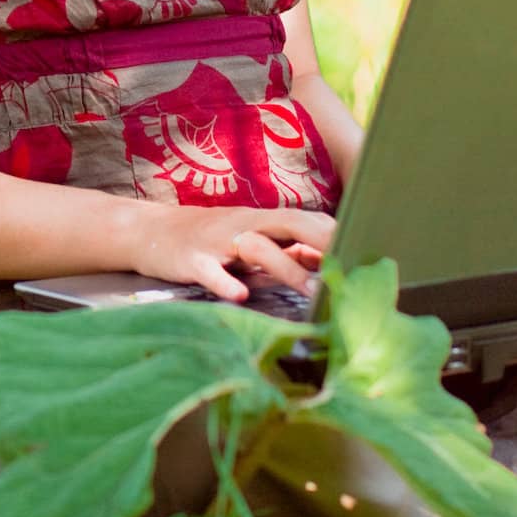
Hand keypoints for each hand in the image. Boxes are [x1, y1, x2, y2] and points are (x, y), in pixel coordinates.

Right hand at [129, 202, 334, 302]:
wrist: (149, 231)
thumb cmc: (209, 240)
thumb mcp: (249, 239)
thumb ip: (287, 249)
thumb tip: (328, 260)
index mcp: (262, 220)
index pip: (307, 221)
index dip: (336, 234)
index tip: (367, 251)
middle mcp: (245, 224)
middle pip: (290, 223)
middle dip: (322, 241)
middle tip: (350, 266)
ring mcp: (218, 241)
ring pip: (257, 247)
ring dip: (287, 268)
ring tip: (312, 293)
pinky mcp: (192, 260)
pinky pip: (210, 271)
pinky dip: (225, 282)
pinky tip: (239, 296)